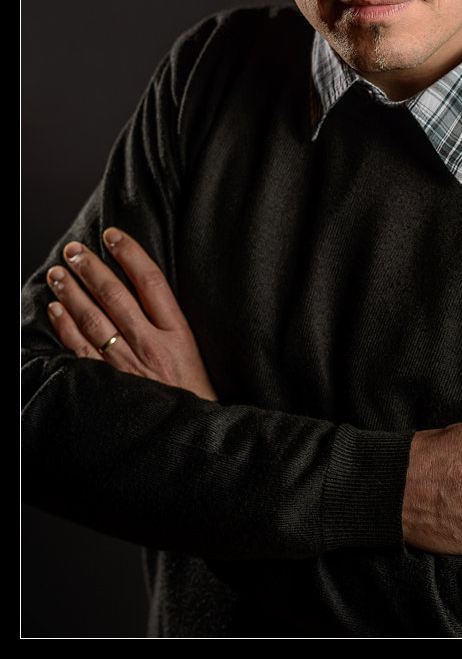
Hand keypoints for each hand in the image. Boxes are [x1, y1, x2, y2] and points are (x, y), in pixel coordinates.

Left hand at [46, 228, 217, 401]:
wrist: (189, 437)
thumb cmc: (194, 394)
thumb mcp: (194, 352)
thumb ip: (170, 324)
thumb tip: (142, 290)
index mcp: (178, 333)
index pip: (151, 282)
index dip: (130, 254)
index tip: (113, 236)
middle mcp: (151, 345)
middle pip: (116, 296)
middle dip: (91, 269)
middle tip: (74, 250)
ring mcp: (127, 365)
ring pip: (93, 319)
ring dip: (72, 293)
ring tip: (59, 273)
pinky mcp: (108, 384)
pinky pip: (80, 350)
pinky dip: (66, 327)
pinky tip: (56, 309)